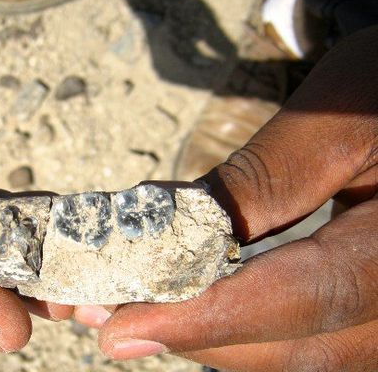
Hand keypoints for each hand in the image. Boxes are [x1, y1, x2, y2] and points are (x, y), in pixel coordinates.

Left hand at [87, 26, 377, 369]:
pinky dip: (249, 327)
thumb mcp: (335, 118)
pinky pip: (313, 335)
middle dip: (200, 336)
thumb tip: (167, 228)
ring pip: (303, 351)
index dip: (210, 318)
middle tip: (114, 320)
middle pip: (300, 346)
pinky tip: (199, 308)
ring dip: (217, 339)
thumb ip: (261, 179)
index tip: (121, 329)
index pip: (307, 297)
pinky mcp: (375, 309)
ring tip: (143, 316)